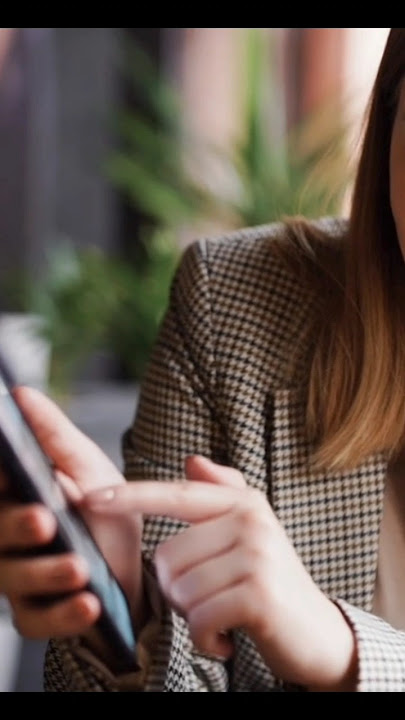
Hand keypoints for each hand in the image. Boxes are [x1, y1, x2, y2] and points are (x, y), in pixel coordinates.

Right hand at [0, 386, 142, 640]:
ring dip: (45, 573)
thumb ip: (53, 435)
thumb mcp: (86, 466)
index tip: (9, 475)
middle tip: (44, 521)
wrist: (131, 565)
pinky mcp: (37, 612)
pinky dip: (62, 616)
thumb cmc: (102, 508)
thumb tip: (20, 393)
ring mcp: (18, 576)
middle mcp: (7, 535)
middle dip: (15, 527)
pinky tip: (88, 606)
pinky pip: (37, 619)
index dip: (0, 481)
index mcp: (15, 495)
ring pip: (12, 578)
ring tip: (79, 568)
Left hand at [84, 455, 356, 690]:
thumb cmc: (271, 582)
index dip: (131, 496)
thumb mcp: (249, 532)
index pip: (176, 494)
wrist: (317, 633)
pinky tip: (228, 638)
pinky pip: (198, 618)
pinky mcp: (258, 594)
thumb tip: (192, 460)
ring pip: (180, 590)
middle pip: (168, 557)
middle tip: (214, 598)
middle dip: (180, 590)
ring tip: (224, 614)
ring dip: (194, 616)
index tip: (91, 498)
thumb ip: (221, 492)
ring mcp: (257, 556)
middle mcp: (251, 521)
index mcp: (243, 502)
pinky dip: (206, 639)